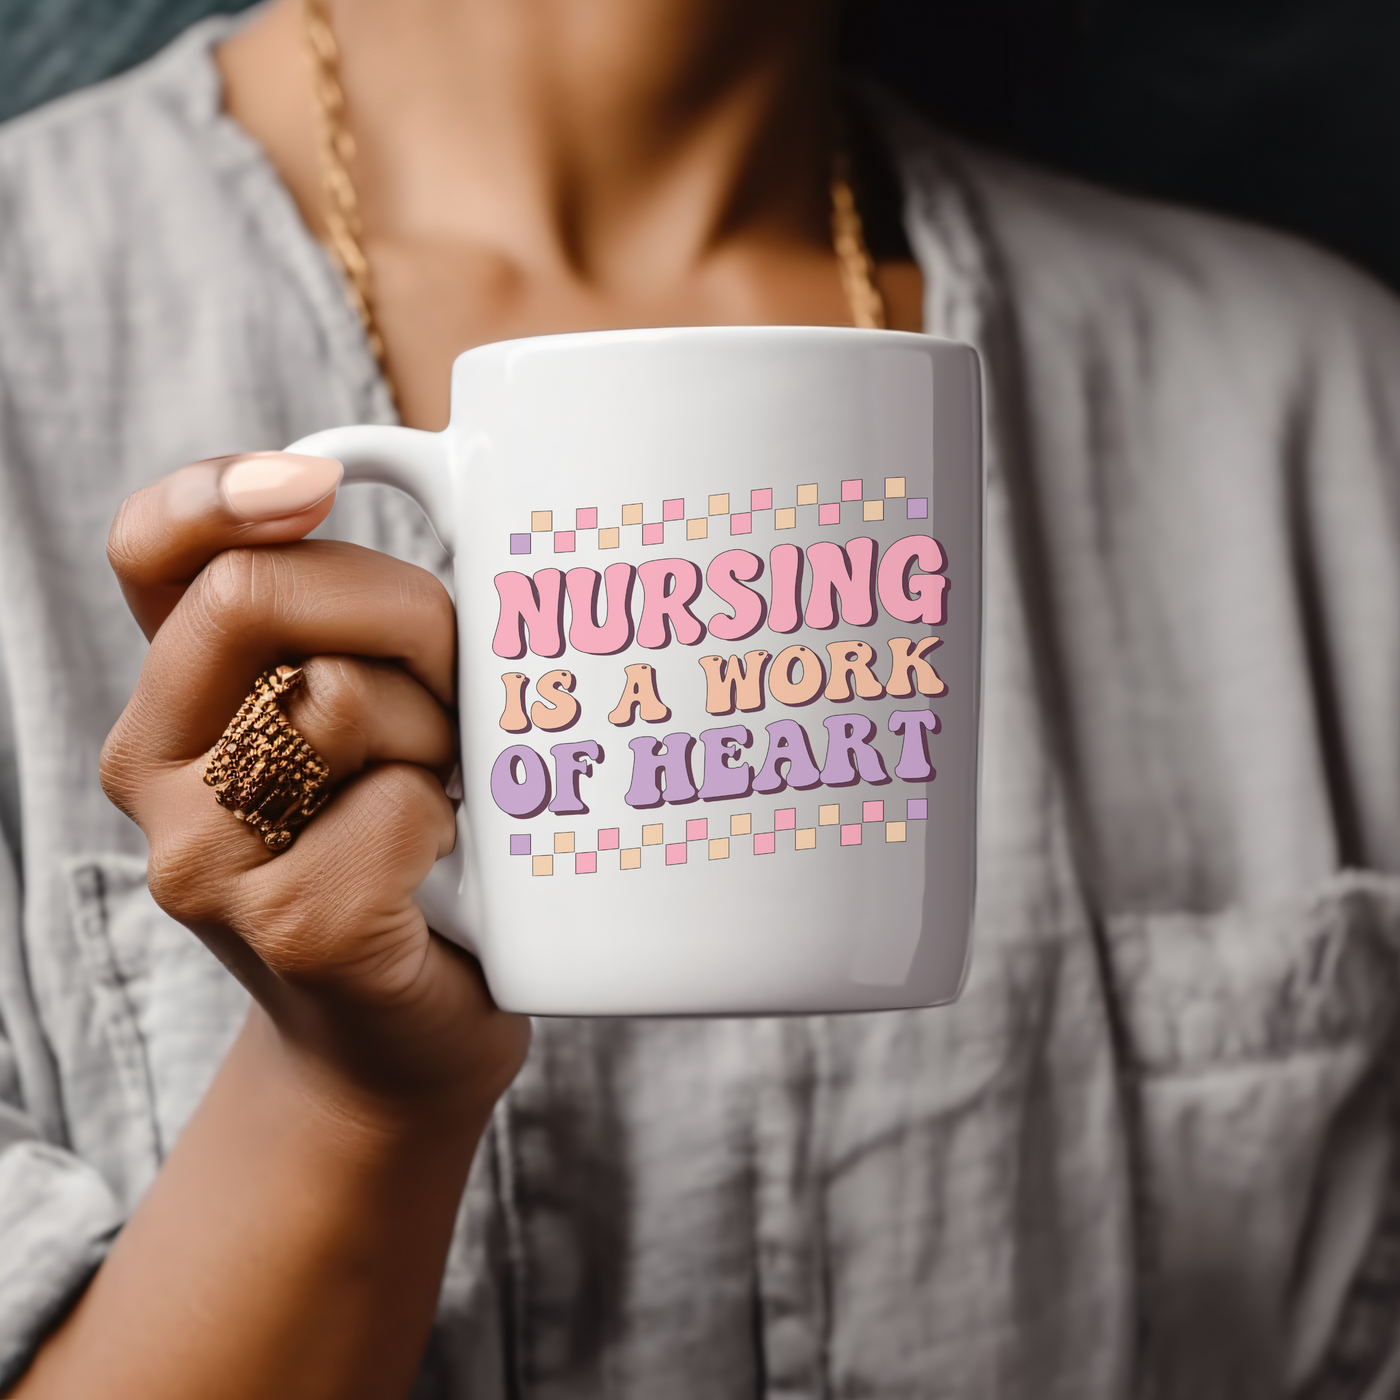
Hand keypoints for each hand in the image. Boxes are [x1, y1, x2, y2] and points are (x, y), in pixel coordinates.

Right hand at [101, 451, 528, 1125]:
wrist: (398, 1037)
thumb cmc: (402, 852)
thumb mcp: (366, 719)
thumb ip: (350, 621)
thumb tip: (405, 470)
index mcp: (176, 696)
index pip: (149, 552)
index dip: (220, 490)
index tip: (319, 483)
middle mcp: (156, 769)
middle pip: (257, 595)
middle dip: (400, 614)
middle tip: (453, 684)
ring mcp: (204, 858)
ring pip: (338, 697)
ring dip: (435, 729)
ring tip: (442, 789)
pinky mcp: (289, 926)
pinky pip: (397, 804)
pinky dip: (450, 820)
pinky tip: (440, 868)